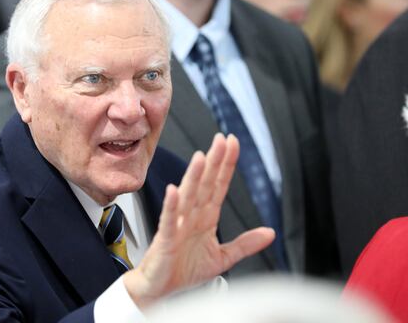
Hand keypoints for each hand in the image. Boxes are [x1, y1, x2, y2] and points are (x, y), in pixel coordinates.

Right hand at [123, 133, 274, 307]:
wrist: (160, 289)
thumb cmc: (183, 270)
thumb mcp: (222, 257)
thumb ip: (245, 244)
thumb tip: (270, 233)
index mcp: (205, 218)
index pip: (218, 186)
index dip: (226, 165)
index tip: (232, 144)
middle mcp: (192, 216)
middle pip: (205, 184)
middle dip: (214, 162)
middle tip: (221, 140)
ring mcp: (177, 225)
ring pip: (188, 197)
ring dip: (194, 177)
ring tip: (201, 157)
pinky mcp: (166, 239)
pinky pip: (169, 221)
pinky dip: (171, 206)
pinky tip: (174, 192)